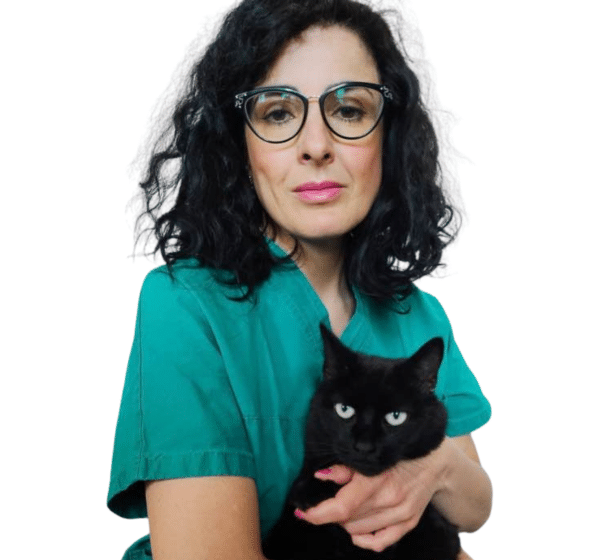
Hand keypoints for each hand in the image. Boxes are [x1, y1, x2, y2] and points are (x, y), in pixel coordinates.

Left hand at [297, 441, 448, 551]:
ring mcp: (401, 514)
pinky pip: (381, 542)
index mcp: (377, 480)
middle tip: (324, 500)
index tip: (302, 511)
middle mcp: (390, 500)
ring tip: (342, 507)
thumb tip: (319, 475)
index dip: (318, 513)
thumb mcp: (372, 452)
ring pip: (360, 531)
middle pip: (348, 519)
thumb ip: (345, 467)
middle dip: (330, 513)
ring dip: (345, 522)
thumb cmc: (399, 449)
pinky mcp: (409, 522)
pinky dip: (363, 539)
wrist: (436, 458)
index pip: (342, 507)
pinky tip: (355, 530)